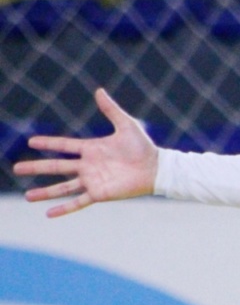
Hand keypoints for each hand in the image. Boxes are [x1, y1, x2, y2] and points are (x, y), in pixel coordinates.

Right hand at [14, 88, 158, 217]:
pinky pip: (78, 202)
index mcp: (92, 149)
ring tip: (27, 196)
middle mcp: (88, 166)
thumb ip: (111, 110)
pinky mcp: (100, 194)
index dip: (48, 143)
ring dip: (45, 192)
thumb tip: (99, 90)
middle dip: (36, 168)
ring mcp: (93, 181)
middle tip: (16, 168)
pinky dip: (64, 208)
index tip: (30, 141)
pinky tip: (49, 214)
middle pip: (56, 167)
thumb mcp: (126, 125)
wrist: (158, 168)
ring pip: (63, 187)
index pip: (64, 145)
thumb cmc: (144, 147)